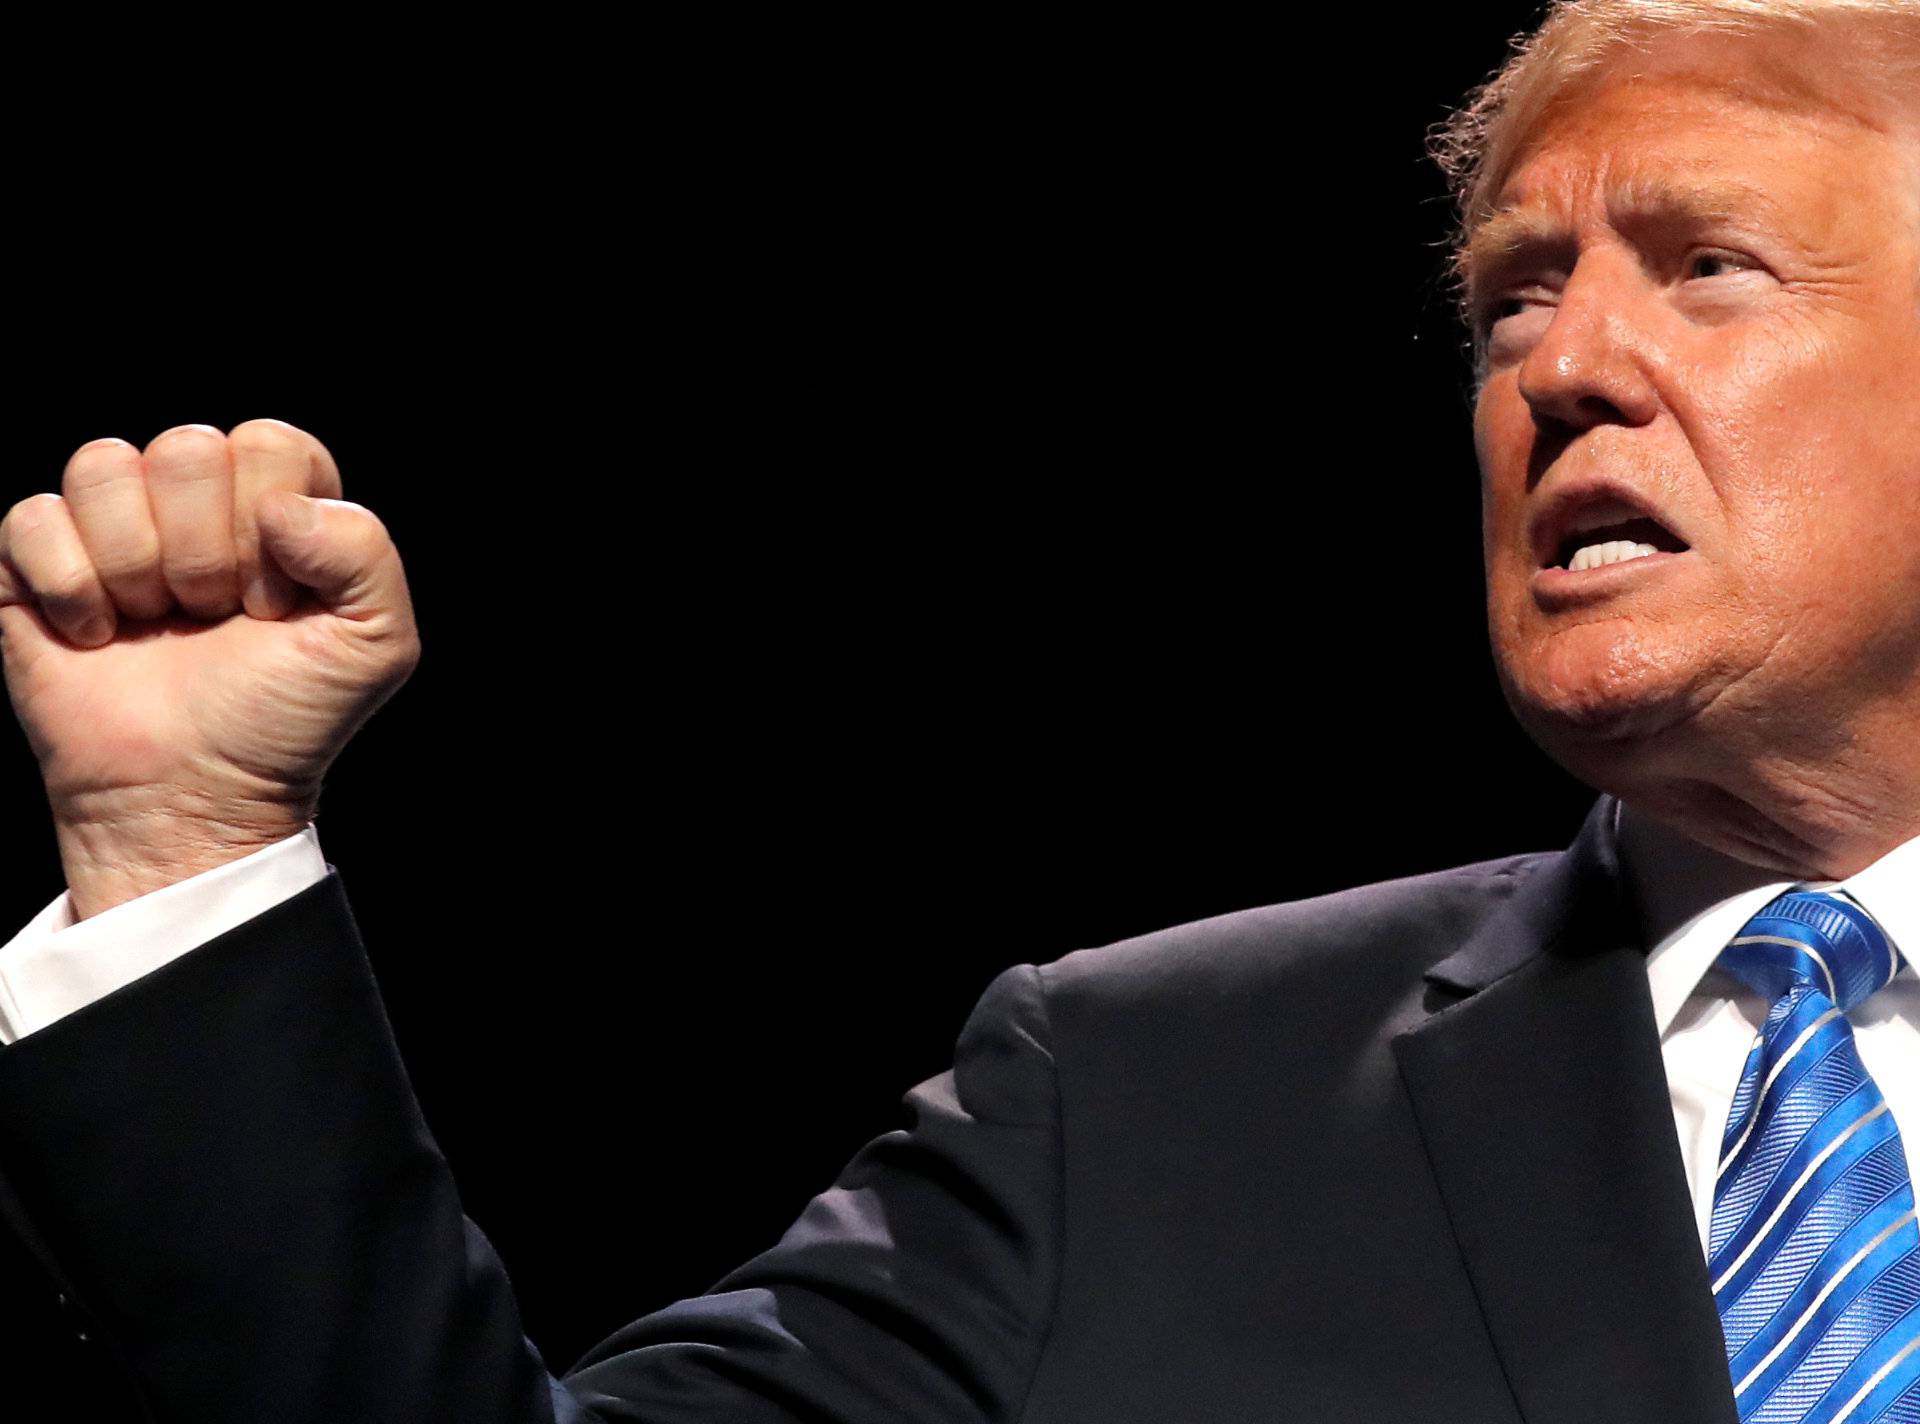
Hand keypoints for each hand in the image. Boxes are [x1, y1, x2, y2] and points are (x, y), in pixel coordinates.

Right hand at [0, 420, 420, 915]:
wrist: (193, 796)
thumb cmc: (283, 721)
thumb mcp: (375, 644)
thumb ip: (367, 552)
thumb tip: (282, 506)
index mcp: (279, 506)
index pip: (270, 443)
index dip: (269, 525)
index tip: (272, 603)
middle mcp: (196, 503)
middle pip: (186, 447)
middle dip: (203, 551)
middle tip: (211, 617)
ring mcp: (114, 528)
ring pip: (103, 466)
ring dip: (135, 565)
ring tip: (156, 622)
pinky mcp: (35, 563)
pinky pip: (33, 516)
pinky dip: (68, 587)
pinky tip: (96, 634)